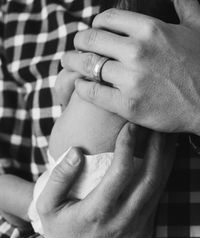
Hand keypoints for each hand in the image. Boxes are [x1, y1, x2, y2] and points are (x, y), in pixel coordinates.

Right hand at [37, 123, 175, 237]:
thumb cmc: (60, 228)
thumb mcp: (47, 206)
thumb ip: (59, 177)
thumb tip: (76, 152)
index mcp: (97, 212)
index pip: (120, 173)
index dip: (127, 146)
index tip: (130, 127)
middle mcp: (123, 220)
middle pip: (149, 178)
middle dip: (155, 148)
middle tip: (155, 126)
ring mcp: (138, 226)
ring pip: (158, 187)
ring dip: (163, 159)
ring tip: (163, 137)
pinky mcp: (145, 229)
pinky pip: (158, 197)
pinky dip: (161, 174)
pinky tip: (160, 158)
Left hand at [60, 0, 199, 134]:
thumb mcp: (197, 28)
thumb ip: (184, 6)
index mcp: (150, 30)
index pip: (106, 19)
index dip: (95, 24)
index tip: (94, 32)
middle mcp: (137, 52)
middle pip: (91, 39)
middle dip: (79, 42)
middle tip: (75, 48)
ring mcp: (131, 80)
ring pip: (87, 65)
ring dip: (73, 63)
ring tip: (69, 64)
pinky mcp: (127, 105)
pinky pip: (91, 92)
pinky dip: (80, 87)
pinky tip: (79, 85)